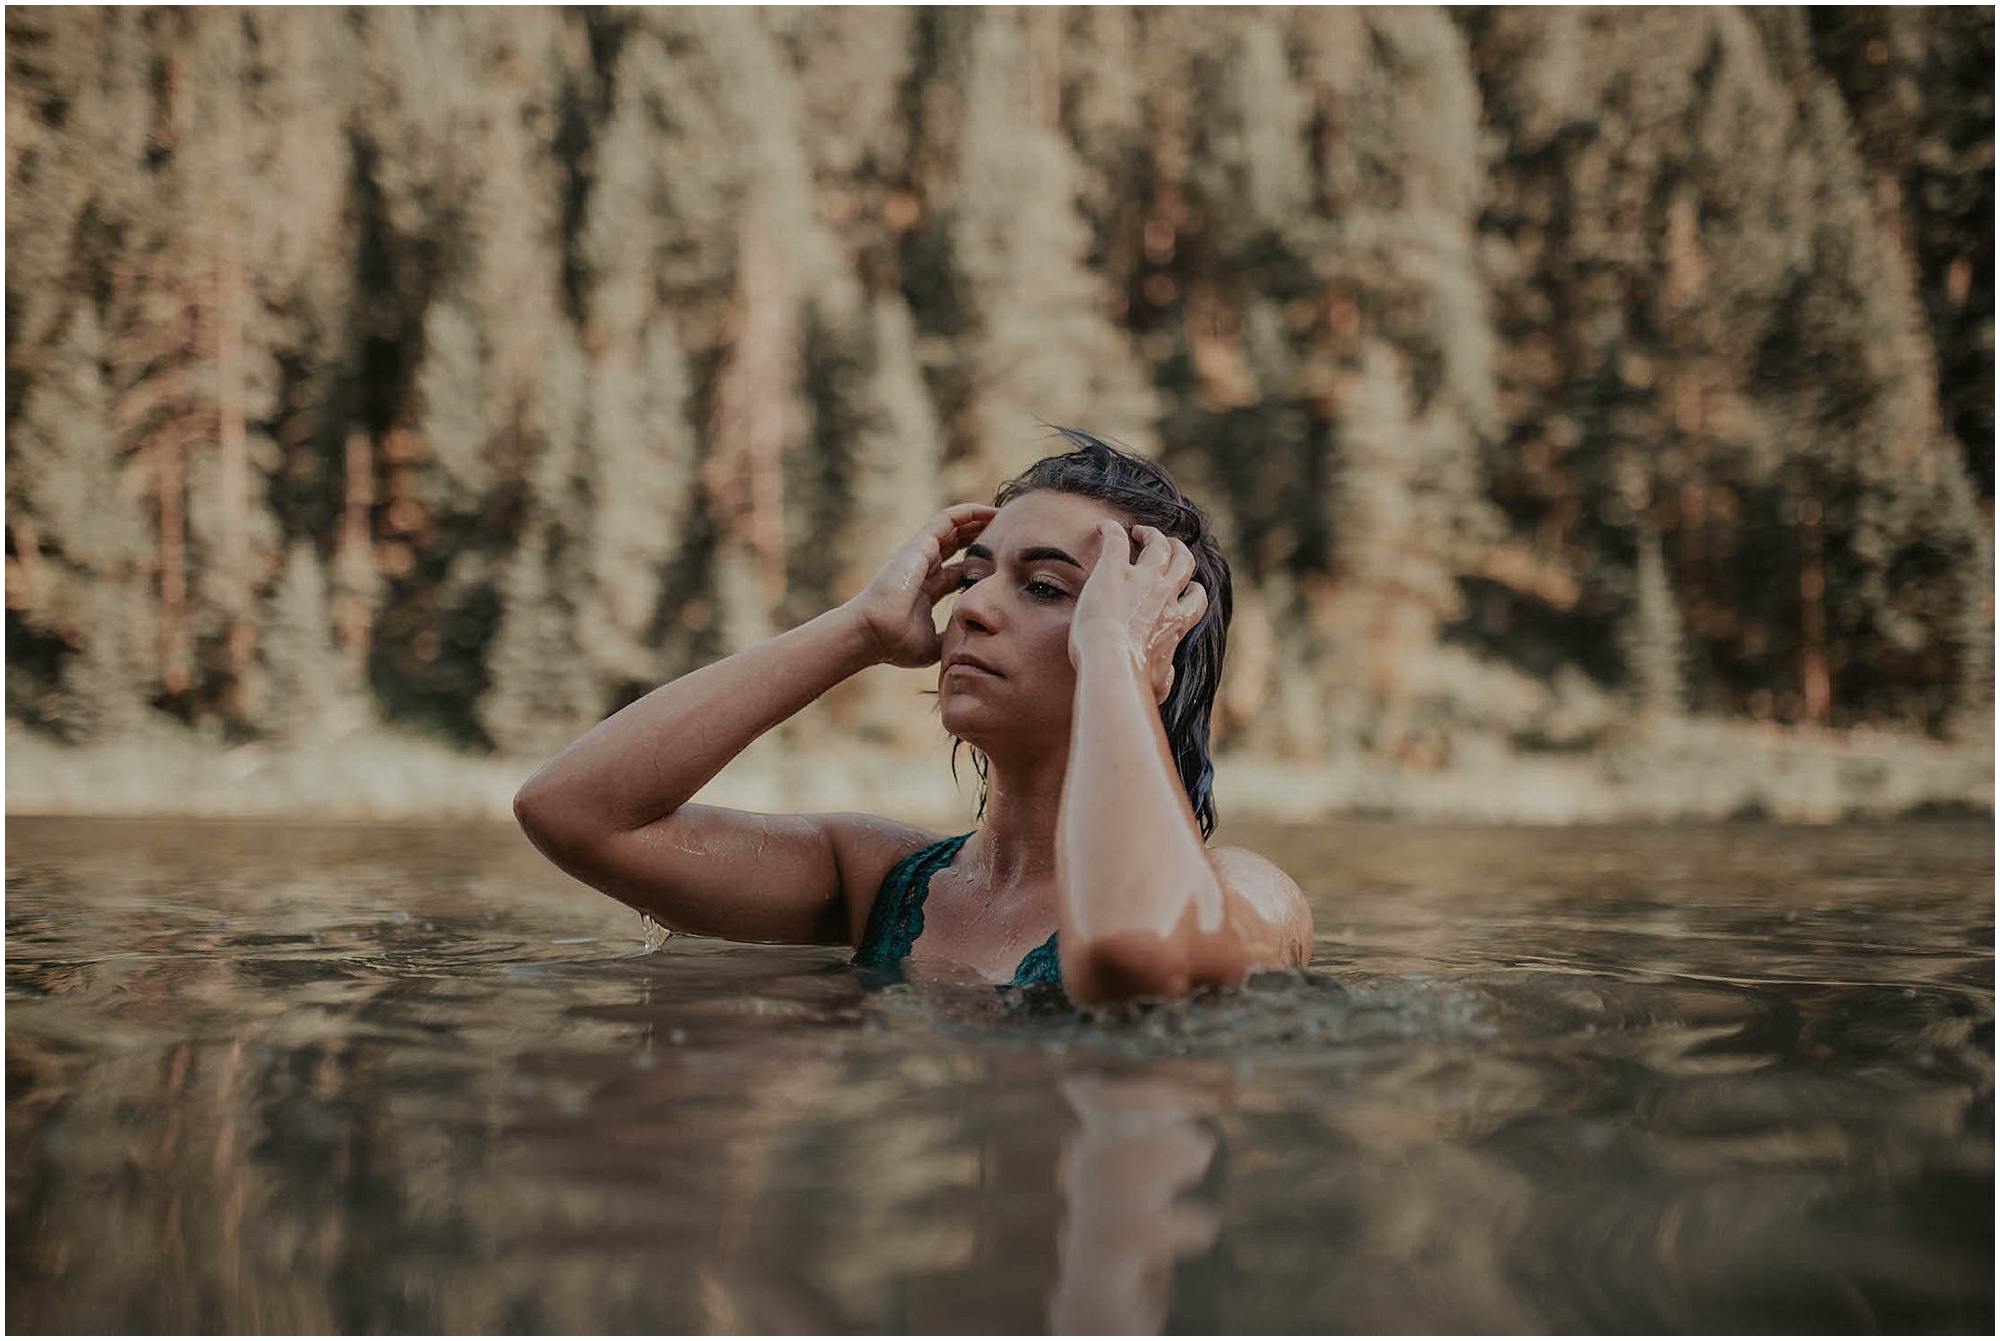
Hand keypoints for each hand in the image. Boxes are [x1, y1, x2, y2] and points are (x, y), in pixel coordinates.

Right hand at [844, 503, 995, 667]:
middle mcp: (924, 568)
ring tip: (1003, 516)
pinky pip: (946, 519)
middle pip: (957, 545)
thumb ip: (952, 637)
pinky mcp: (919, 545)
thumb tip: (971, 643)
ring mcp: (921, 554)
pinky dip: (968, 512)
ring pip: (954, 528)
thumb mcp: (934, 644)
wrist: (873, 634)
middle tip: (1009, 534)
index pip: (958, 571)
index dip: (980, 566)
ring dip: (978, 520)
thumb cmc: (895, 642)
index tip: (1003, 563)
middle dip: (981, 538)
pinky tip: (989, 511)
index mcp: (927, 590)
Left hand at [1070, 522, 1207, 702]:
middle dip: (1178, 551)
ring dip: (1153, 535)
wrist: (1111, 663)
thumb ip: (1166, 678)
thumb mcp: (1160, 684)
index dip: (1191, 589)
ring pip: (1159, 544)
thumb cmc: (1134, 679)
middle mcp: (1165, 595)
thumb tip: (1167, 684)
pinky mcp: (1113, 570)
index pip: (1196, 597)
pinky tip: (1102, 527)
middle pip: (1183, 561)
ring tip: (1140, 532)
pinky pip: (1116, 538)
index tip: (1182, 588)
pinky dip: (1111, 529)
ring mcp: (1141, 579)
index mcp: (1177, 622)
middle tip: (1164, 548)